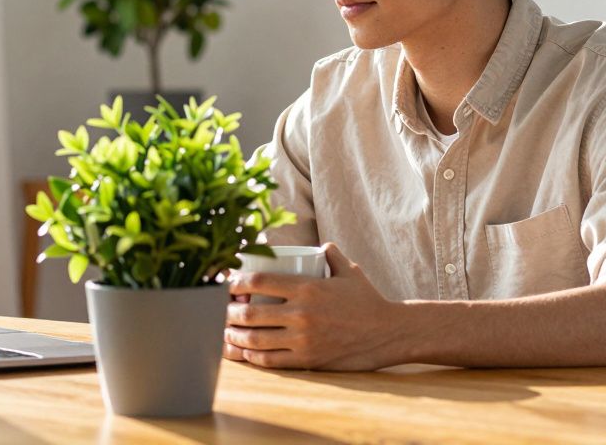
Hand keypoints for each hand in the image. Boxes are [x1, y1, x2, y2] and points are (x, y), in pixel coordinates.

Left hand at [223, 243, 410, 369]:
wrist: (388, 333)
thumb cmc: (367, 300)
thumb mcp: (349, 271)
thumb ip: (331, 254)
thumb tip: (320, 246)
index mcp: (307, 287)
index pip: (259, 281)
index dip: (235, 282)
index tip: (223, 283)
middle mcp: (301, 313)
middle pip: (250, 311)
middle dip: (227, 312)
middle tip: (217, 310)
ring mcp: (303, 339)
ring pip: (255, 339)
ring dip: (234, 336)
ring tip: (224, 333)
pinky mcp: (307, 360)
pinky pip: (271, 360)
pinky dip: (252, 357)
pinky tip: (243, 352)